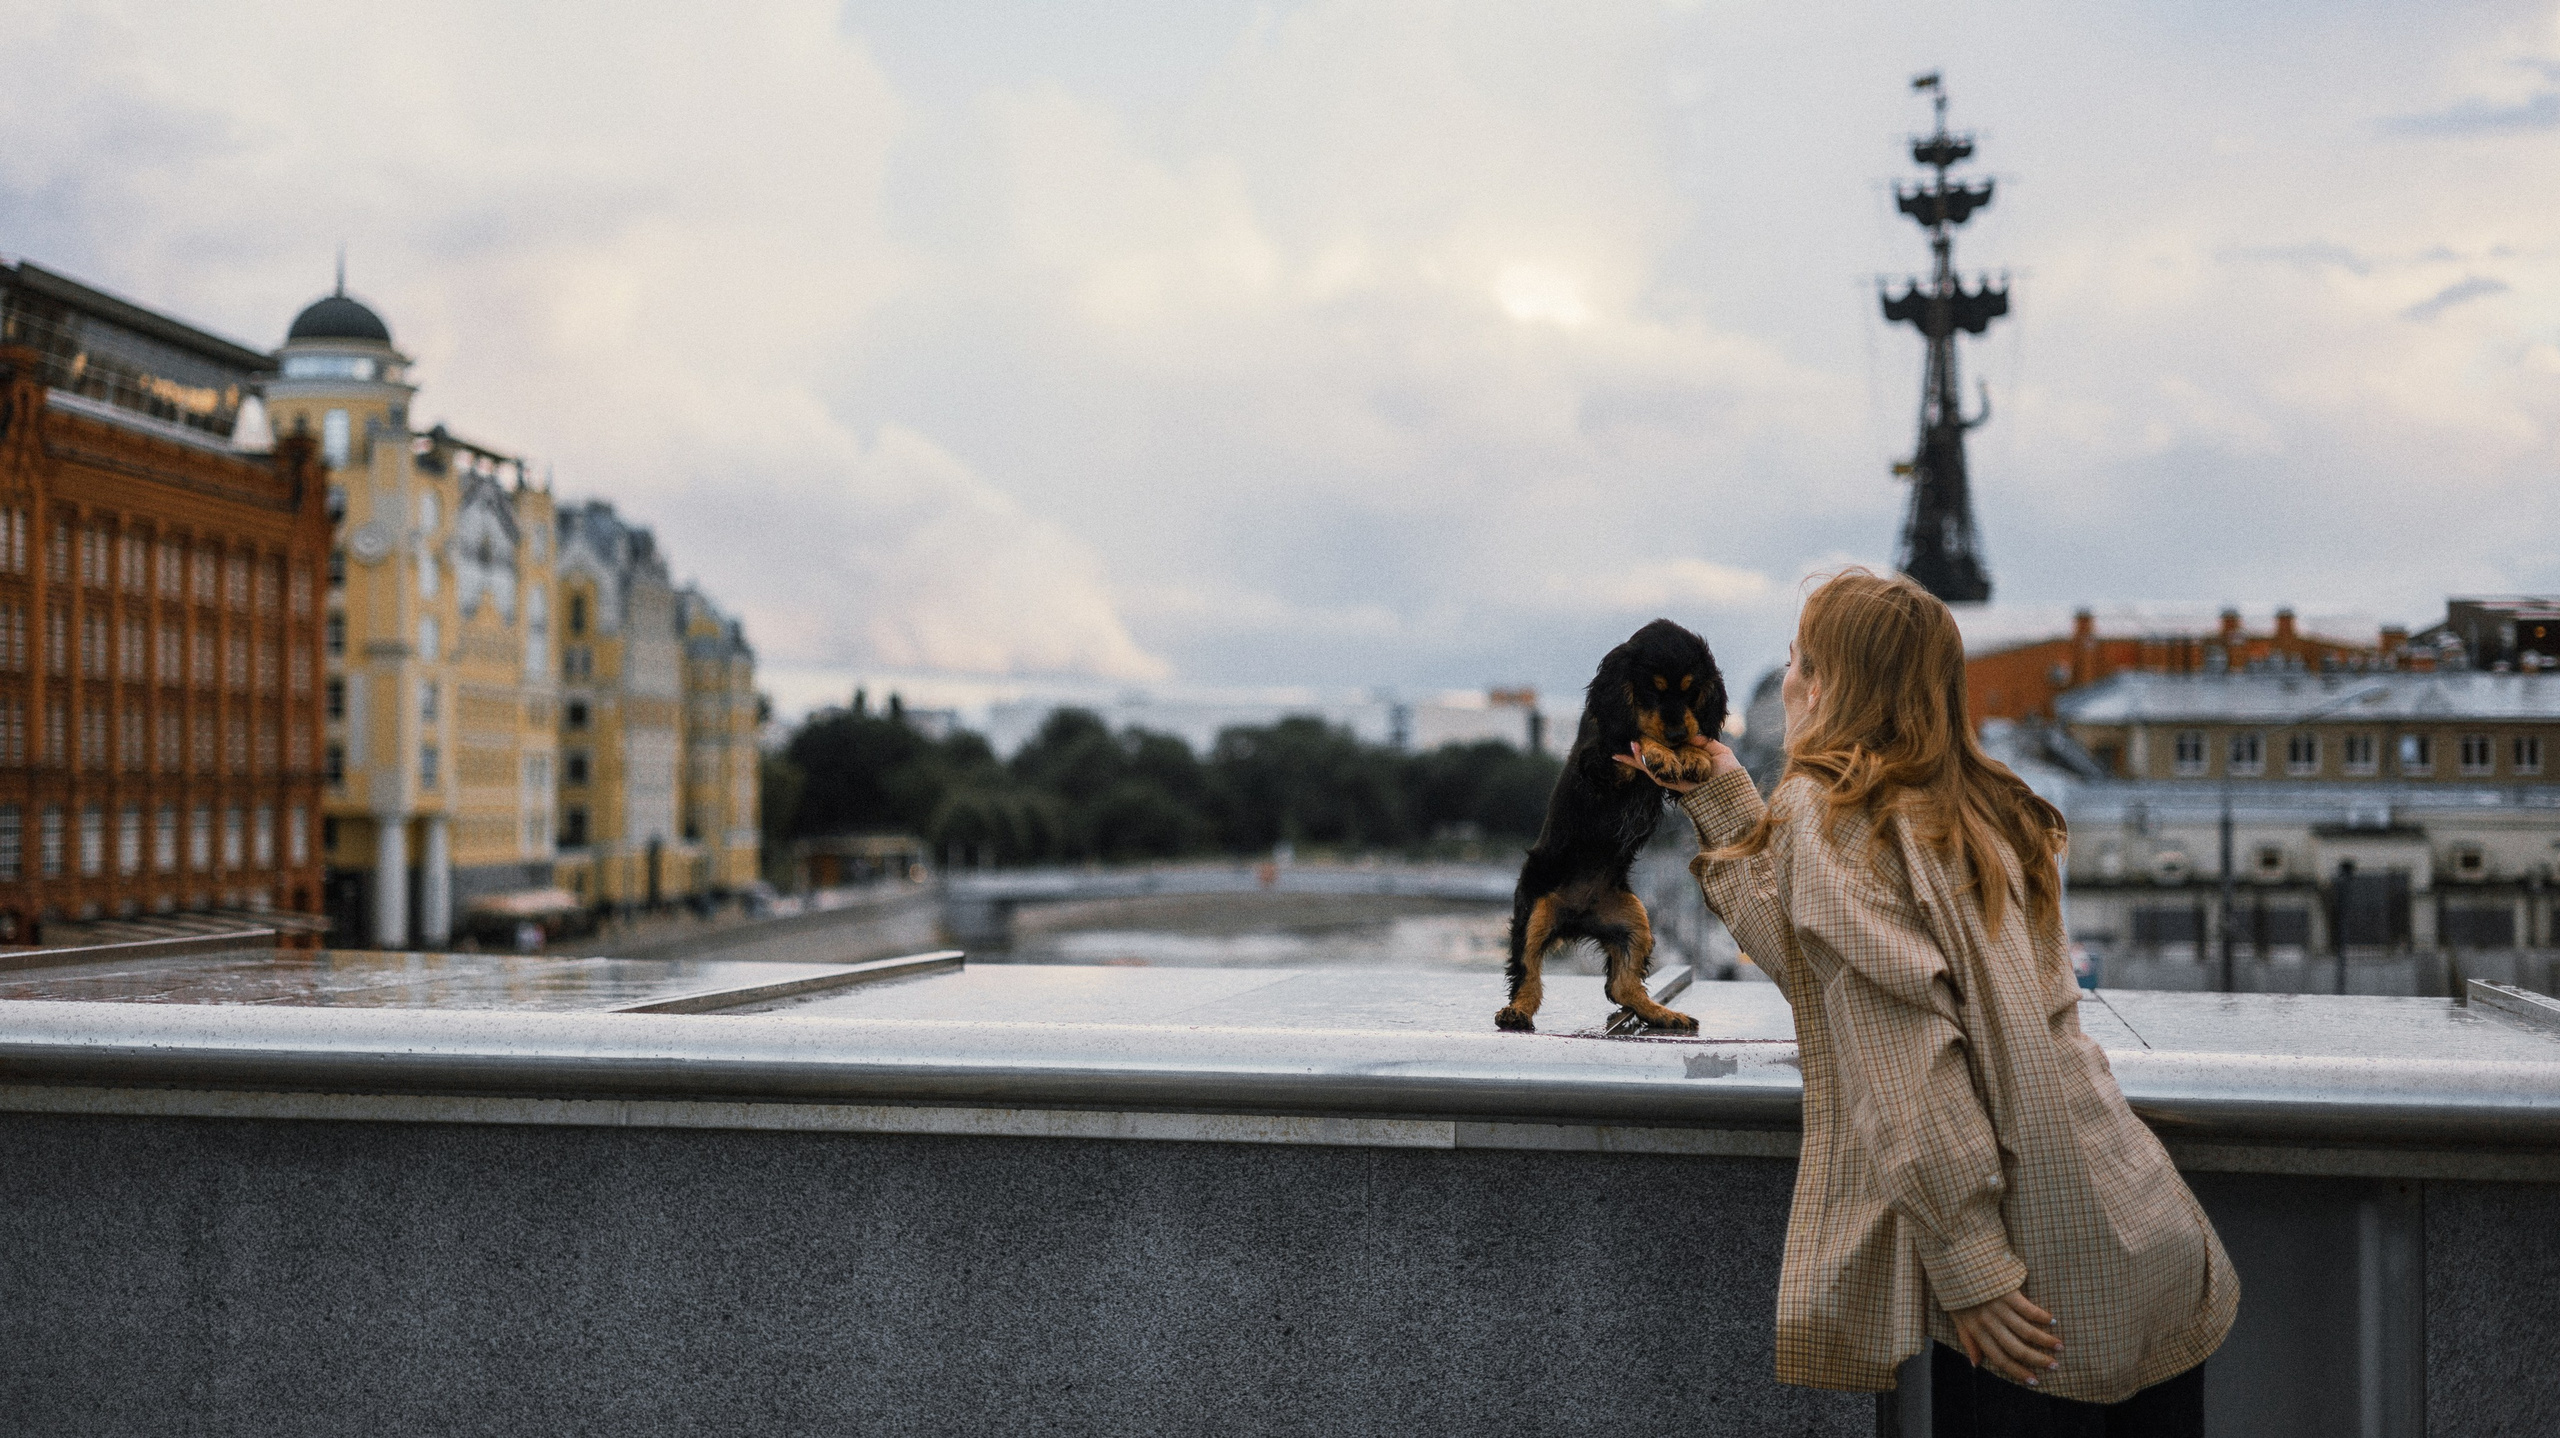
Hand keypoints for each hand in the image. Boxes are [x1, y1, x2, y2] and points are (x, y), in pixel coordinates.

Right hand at [1611, 736, 1737, 793]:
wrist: (1734, 792)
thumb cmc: (1731, 775)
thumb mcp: (1720, 752)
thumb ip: (1705, 742)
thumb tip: (1690, 734)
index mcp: (1689, 763)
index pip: (1669, 754)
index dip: (1656, 747)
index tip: (1644, 739)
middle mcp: (1679, 772)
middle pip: (1654, 762)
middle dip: (1638, 755)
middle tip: (1622, 747)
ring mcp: (1675, 779)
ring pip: (1651, 768)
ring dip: (1636, 759)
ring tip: (1623, 749)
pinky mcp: (1674, 785)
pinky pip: (1656, 774)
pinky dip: (1644, 765)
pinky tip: (1636, 753)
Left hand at [1948, 1290, 2061, 1386]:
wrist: (1955, 1262)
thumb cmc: (1957, 1292)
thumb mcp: (1957, 1318)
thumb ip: (1967, 1341)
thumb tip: (1975, 1364)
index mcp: (1976, 1331)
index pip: (1999, 1358)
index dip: (2017, 1371)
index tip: (2033, 1381)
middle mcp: (1989, 1323)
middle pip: (2016, 1348)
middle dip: (2037, 1359)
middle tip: (2054, 1366)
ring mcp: (1999, 1308)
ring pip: (2026, 1331)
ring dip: (2045, 1340)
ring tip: (2059, 1346)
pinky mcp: (2007, 1293)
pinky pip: (2028, 1309)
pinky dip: (2042, 1316)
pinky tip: (2052, 1321)